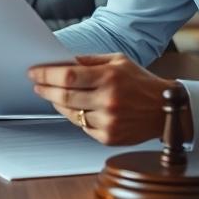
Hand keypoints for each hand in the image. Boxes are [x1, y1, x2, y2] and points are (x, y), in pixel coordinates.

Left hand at [27, 54, 186, 144]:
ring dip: (57, 103)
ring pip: (70, 113)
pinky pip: (81, 126)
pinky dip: (74, 116)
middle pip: (64, 96)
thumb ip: (89, 61)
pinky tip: (74, 108)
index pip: (68, 76)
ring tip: (52, 94)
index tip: (34, 72)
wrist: (165, 109)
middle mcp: (108, 100)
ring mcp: (108, 121)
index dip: (46, 75)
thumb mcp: (118, 61)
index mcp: (110, 78)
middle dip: (45, 89)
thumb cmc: (140, 82)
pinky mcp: (108, 137)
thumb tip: (63, 61)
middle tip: (36, 84)